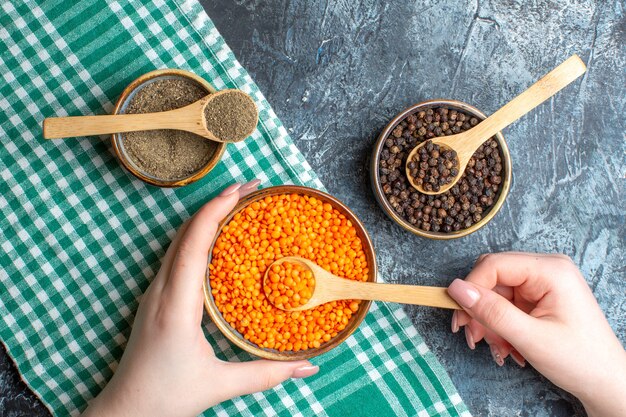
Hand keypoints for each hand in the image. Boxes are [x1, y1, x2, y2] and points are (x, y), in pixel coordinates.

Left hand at [82, 181, 318, 416]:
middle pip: (185, 231)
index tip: (242, 189)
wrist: (125, 412)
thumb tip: (308, 366)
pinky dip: (197, 236)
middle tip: (249, 188)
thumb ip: (267, 374)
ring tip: (236, 204)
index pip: (194, 241)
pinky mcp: (156, 300)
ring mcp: (155, 293)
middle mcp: (161, 290)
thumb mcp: (220, 384)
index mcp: (176, 304)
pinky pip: (176, 255)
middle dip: (216, 203)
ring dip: (205, 217)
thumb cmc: (165, 397)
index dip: (217, 209)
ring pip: (178, 240)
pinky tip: (216, 239)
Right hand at [447, 252, 625, 416]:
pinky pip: (505, 305)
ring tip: (497, 349)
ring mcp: (542, 283)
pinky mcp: (538, 297)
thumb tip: (457, 289)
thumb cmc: (580, 360)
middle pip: (492, 279)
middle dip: (480, 310)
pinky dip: (499, 326)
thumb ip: (492, 311)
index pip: (494, 265)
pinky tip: (506, 346)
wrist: (604, 383)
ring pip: (495, 294)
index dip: (471, 288)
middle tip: (473, 337)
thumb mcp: (530, 337)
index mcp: (551, 270)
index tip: (459, 317)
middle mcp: (546, 269)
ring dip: (489, 323)